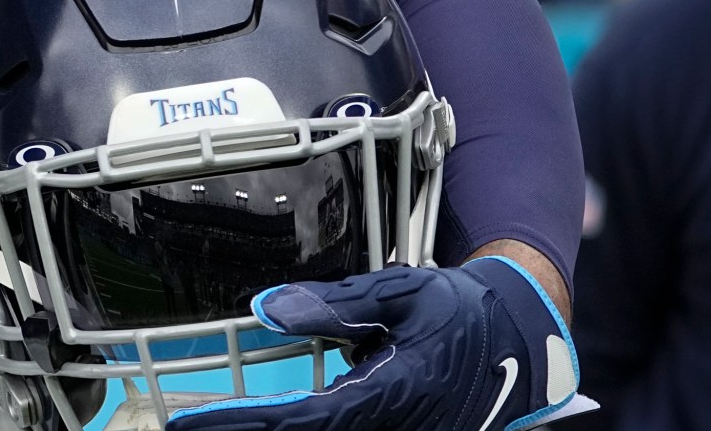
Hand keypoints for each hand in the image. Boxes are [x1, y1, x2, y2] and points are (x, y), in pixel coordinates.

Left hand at [168, 258, 578, 430]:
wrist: (524, 341)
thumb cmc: (461, 310)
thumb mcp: (402, 293)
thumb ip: (334, 305)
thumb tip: (266, 309)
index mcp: (393, 395)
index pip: (303, 420)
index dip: (243, 425)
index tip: (191, 424)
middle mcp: (398, 429)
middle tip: (185, 428)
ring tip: (217, 425)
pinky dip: (303, 428)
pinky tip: (268, 422)